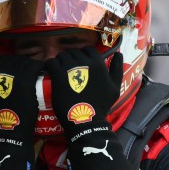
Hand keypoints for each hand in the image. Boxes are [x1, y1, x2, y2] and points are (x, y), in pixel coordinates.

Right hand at [0, 55, 41, 145]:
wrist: (9, 129)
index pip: (0, 60)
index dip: (10, 62)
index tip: (17, 67)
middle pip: (13, 60)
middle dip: (21, 63)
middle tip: (28, 69)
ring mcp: (13, 75)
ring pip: (24, 62)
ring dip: (30, 64)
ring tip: (35, 70)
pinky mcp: (26, 80)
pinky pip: (34, 66)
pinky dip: (39, 66)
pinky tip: (42, 68)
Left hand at [43, 48, 135, 169]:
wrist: (86, 120)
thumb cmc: (101, 105)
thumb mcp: (115, 88)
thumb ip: (117, 69)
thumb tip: (119, 54)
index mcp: (98, 63)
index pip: (87, 49)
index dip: (82, 55)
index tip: (79, 65)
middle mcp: (84, 61)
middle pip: (73, 52)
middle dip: (70, 60)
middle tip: (68, 71)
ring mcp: (70, 67)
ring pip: (61, 56)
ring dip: (59, 62)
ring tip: (59, 73)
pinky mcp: (58, 75)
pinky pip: (50, 63)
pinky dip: (49, 66)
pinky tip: (50, 73)